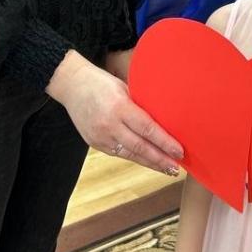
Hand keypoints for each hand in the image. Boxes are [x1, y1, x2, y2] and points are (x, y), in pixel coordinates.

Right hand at [47, 51, 182, 175]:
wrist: (72, 85)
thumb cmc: (102, 82)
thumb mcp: (124, 87)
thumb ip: (139, 105)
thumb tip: (163, 120)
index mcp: (120, 107)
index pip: (147, 129)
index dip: (165, 142)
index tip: (179, 151)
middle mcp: (110, 125)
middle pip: (140, 147)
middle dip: (160, 159)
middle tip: (176, 168)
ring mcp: (100, 137)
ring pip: (130, 154)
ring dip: (149, 163)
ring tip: (166, 168)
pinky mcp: (94, 143)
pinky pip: (118, 153)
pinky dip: (134, 157)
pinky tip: (146, 161)